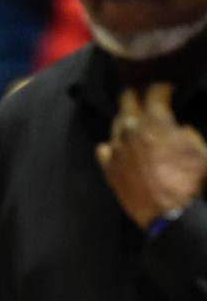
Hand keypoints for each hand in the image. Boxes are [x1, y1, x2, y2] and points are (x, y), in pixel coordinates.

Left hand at [96, 84, 206, 228]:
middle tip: (144, 96)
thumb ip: (187, 134)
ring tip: (134, 121)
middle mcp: (132, 130)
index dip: (163, 87)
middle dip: (136, 93)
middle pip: (127, 100)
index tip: (168, 90)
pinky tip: (118, 147)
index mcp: (156, 121)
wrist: (169, 213)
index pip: (154, 91)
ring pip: (116, 123)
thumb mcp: (202, 151)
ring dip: (126, 118)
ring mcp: (117, 148)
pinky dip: (112, 145)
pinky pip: (104, 148)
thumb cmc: (189, 180)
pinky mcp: (109, 167)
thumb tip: (178, 129)